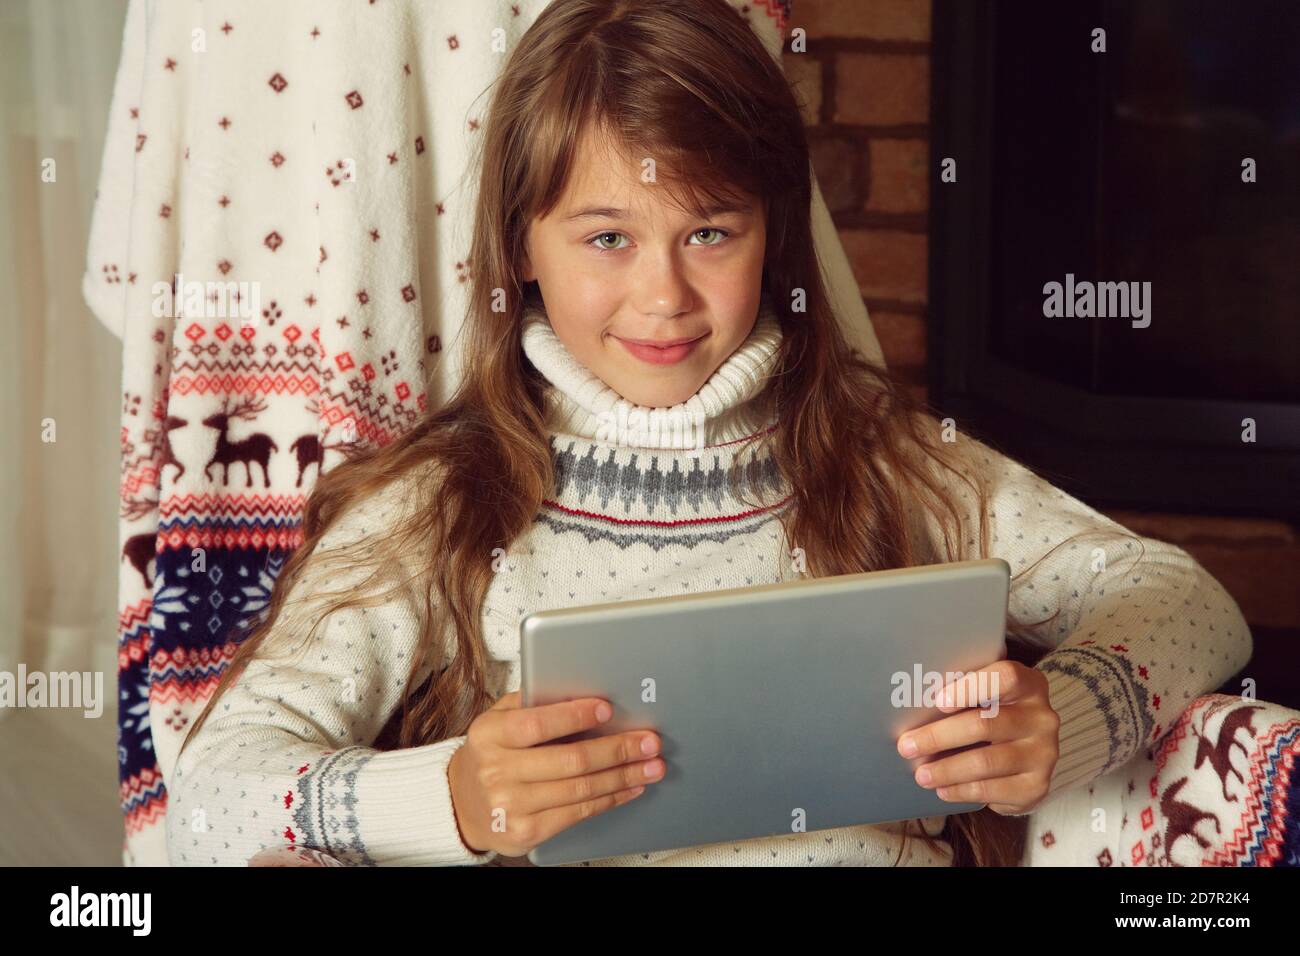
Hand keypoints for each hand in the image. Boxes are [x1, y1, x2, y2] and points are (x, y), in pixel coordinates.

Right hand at [447, 691, 664, 855]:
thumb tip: (581, 691)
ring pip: (581, 789)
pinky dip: (610, 798)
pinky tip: (629, 787)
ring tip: (650, 765)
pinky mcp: (527, 832)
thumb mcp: (498, 719)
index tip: (607, 709)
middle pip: (570, 760)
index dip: (576, 716)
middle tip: (648, 741)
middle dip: (617, 749)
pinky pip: (579, 813)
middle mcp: (498, 771)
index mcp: (490, 735)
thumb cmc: (490, 754)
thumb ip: (533, 703)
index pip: (537, 724)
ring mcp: (512, 806)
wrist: (462, 804)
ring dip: (624, 776)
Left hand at [894, 659, 1059, 815]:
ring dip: (945, 769)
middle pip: (984, 724)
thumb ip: (962, 692)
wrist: (1027, 757)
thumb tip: (908, 700)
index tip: (938, 701)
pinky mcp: (1037, 786)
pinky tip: (942, 789)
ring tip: (920, 774)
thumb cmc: (994, 716)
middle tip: (907, 746)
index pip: (1005, 677)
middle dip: (938, 736)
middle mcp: (1042, 717)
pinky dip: (961, 791)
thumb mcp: (986, 697)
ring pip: (984, 761)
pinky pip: (991, 790)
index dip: (970, 688)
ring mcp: (1043, 753)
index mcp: (1030, 685)